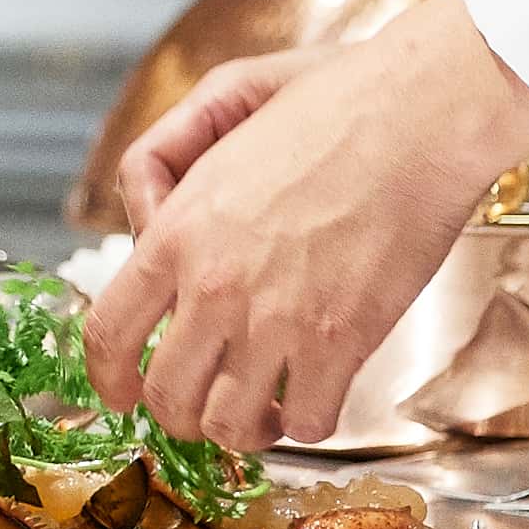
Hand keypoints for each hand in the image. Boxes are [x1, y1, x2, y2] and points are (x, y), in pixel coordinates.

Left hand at [83, 0, 528, 452]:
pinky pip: (310, 423)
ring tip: (262, 408)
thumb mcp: (223, 103)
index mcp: (176, 232)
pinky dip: (308, 421)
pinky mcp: (341, 344)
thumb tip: (146, 223)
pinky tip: (315, 393)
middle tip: (205, 402)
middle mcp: (213, 287)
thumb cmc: (334, 100)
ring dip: (242, 428)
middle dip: (180, 413)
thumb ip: (168, 159)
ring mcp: (276, 322)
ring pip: (229, 425)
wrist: (421, 115)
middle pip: (166, 396)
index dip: (108, 378)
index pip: (107, 333)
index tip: (123, 394)